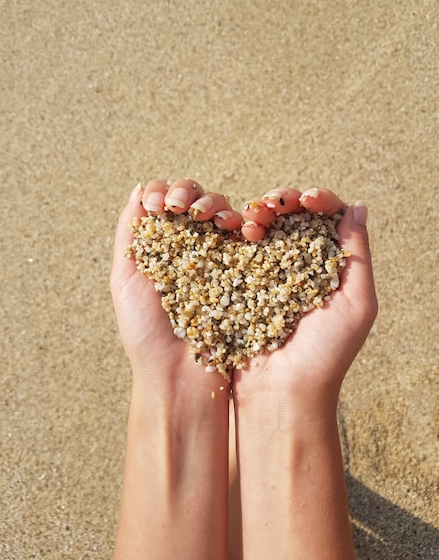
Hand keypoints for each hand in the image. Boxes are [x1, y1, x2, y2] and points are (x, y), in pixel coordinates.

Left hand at [110, 178, 240, 388]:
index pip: (165, 201)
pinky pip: (249, 237)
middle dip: (188, 193)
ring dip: (215, 205)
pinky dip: (244, 223)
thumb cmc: (146, 330)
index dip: (162, 191)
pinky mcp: (247, 269)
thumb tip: (139, 188)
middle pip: (195, 200)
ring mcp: (221, 256)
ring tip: (208, 217)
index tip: (158, 205)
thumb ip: (131, 231)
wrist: (180, 375)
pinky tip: (236, 228)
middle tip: (180, 207)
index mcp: (162, 246)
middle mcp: (192, 246)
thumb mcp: (124, 277)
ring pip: (224, 212)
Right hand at [233, 186, 377, 406]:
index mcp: (328, 267)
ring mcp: (264, 273)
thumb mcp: (357, 304)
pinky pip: (235, 247)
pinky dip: (234, 231)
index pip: (326, 219)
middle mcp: (296, 265)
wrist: (280, 393)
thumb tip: (357, 207)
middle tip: (275, 204)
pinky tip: (234, 229)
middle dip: (283, 201)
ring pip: (262, 227)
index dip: (318, 200)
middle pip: (291, 217)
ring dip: (257, 212)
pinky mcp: (237, 283)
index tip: (308, 200)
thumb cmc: (325, 355)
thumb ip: (357, 255)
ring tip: (253, 220)